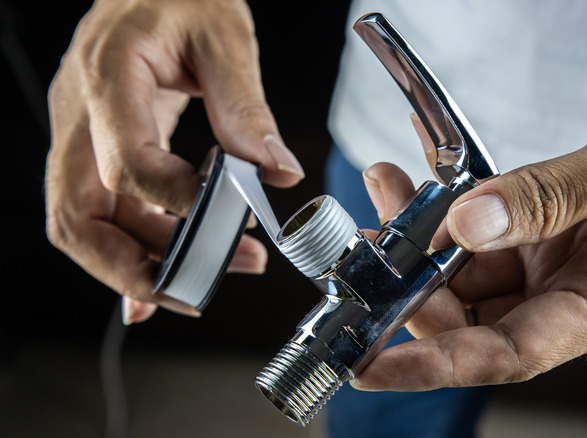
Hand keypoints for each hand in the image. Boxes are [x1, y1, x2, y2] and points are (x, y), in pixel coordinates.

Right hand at [45, 0, 304, 322]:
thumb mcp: (224, 37)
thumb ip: (245, 106)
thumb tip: (275, 172)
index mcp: (108, 75)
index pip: (126, 161)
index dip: (176, 200)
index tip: (231, 215)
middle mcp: (81, 114)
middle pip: (78, 215)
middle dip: (132, 267)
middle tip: (196, 289)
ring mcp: (83, 135)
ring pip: (88, 223)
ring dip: (143, 263)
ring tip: (211, 274)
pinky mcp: (100, 148)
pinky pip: (104, 213)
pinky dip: (131, 252)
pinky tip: (157, 284)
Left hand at [355, 67, 586, 390]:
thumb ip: (551, 196)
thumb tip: (467, 223)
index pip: (512, 354)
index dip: (438, 364)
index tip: (373, 367)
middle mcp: (577, 292)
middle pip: (477, 317)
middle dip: (414, 286)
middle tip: (371, 244)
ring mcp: (558, 262)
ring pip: (471, 273)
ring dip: (420, 240)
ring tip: (388, 193)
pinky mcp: (545, 231)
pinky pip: (482, 233)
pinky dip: (446, 212)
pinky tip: (418, 185)